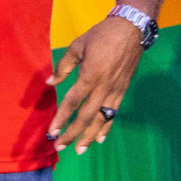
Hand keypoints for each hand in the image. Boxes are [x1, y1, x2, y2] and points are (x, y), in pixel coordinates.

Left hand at [46, 15, 143, 154]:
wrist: (131, 30)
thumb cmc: (101, 36)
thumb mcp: (77, 46)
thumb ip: (63, 67)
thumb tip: (50, 83)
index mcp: (90, 76)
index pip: (72, 102)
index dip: (61, 118)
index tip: (52, 132)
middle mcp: (103, 87)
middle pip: (86, 116)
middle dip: (72, 134)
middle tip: (60, 147)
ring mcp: (115, 91)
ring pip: (101, 119)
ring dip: (89, 136)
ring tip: (79, 150)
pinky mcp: (123, 91)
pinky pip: (113, 113)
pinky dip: (106, 127)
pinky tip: (99, 138)